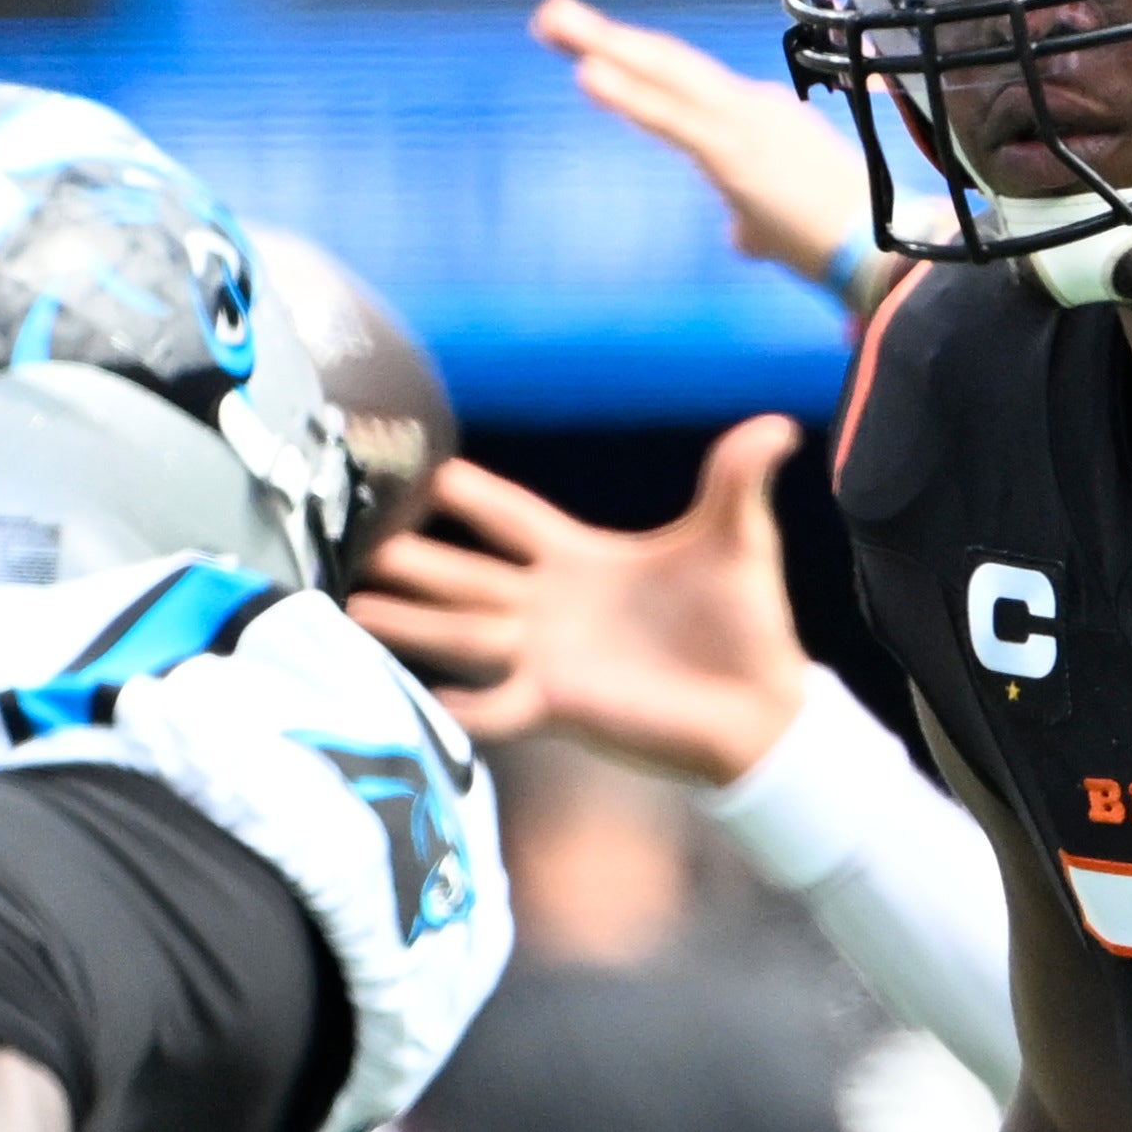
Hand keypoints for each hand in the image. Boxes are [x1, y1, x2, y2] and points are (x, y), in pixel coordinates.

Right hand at [343, 419, 810, 785]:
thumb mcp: (738, 538)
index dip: (468, 494)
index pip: (509, 515)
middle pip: (463, 574)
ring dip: (409, 623)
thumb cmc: (745, 623)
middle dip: (411, 558)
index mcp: (583, 558)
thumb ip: (738, 478)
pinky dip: (453, 704)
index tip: (417, 466)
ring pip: (460, 633)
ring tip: (351, 609)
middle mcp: (550, 605)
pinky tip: (407, 696)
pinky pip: (491, 704)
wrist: (762, 709)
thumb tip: (780, 421)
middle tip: (354, 540)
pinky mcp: (558, 704)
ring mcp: (547, 657)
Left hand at [534, 0, 874, 285]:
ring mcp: (743, 124)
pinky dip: (629, 93)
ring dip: (604, 44)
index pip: (686, 83)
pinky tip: (587, 73)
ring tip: (552, 21)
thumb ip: (753, 224)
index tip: (591, 47)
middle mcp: (751, 106)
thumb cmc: (845, 242)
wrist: (884, 252)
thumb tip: (739, 236)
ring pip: (663, 74)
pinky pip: (670, 116)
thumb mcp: (785, 228)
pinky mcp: (735, 152)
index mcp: (761, 117)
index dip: (637, 61)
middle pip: (667, 63)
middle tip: (552, 13)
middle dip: (606, 35)